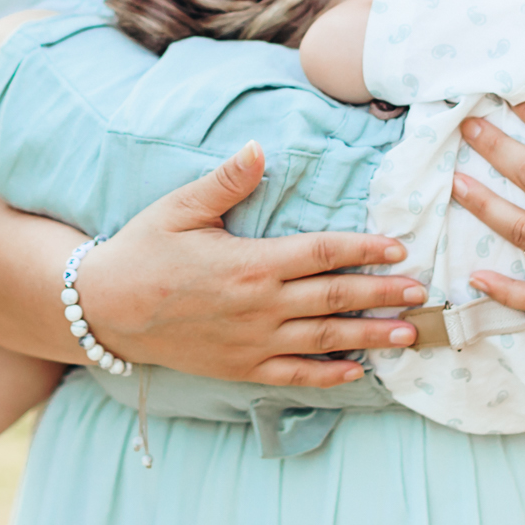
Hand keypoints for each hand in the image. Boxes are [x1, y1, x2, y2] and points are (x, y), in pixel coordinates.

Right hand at [79, 142, 427, 386]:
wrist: (103, 310)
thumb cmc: (143, 250)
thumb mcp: (180, 207)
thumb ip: (226, 181)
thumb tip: (260, 148)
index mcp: (250, 262)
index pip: (321, 254)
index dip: (364, 250)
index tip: (398, 247)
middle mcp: (258, 306)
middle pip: (334, 299)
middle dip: (381, 295)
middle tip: (420, 293)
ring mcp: (251, 343)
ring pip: (323, 342)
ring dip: (368, 336)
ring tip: (406, 334)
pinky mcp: (239, 368)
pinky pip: (293, 376)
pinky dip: (328, 376)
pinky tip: (357, 373)